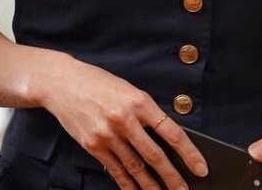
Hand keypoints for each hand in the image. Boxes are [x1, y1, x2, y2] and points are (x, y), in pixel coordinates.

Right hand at [43, 56, 207, 189]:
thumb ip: (146, 112)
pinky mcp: (93, 145)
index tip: (201, 168)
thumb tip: (167, 140)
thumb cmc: (97, 83)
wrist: (61, 82)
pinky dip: (128, 184)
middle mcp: (124, 119)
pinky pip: (115, 170)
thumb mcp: (127, 89)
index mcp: (138, 101)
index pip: (172, 133)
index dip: (189, 153)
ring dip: (152, 186)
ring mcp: (107, 134)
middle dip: (173, 177)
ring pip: (136, 167)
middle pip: (155, 155)